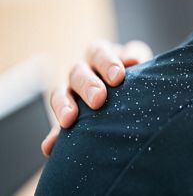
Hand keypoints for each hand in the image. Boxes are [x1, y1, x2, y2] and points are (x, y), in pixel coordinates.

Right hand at [41, 40, 152, 156]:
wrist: (130, 91)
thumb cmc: (133, 73)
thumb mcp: (136, 61)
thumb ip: (134, 56)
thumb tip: (132, 60)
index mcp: (99, 56)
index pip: (98, 52)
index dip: (106, 62)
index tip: (118, 77)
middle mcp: (82, 72)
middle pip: (77, 72)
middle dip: (87, 85)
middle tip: (98, 99)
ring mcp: (71, 93)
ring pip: (60, 94)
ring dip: (63, 106)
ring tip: (68, 121)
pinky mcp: (69, 116)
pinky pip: (57, 125)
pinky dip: (53, 136)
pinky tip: (50, 147)